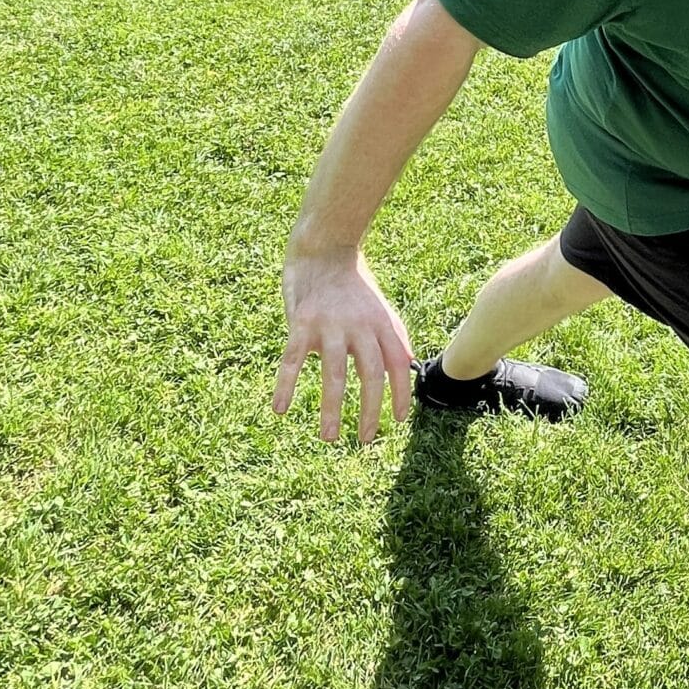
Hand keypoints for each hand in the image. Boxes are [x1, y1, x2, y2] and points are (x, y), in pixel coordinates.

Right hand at [274, 249, 415, 443]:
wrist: (325, 248)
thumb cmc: (355, 284)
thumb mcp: (382, 307)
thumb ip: (394, 335)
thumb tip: (408, 364)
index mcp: (382, 324)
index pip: (397, 366)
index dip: (400, 394)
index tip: (397, 421)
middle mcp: (359, 327)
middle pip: (369, 375)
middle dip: (369, 411)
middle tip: (366, 440)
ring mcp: (329, 326)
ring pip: (333, 375)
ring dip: (332, 410)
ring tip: (330, 438)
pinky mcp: (301, 323)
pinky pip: (292, 361)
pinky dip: (285, 386)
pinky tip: (280, 410)